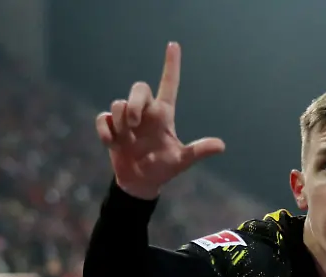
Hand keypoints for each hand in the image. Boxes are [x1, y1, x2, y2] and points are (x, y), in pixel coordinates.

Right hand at [95, 42, 224, 199]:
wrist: (140, 182)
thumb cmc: (163, 168)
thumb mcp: (182, 161)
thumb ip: (198, 151)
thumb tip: (221, 146)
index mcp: (164, 115)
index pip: (169, 84)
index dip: (171, 65)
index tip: (174, 45)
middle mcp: (146, 112)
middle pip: (138, 88)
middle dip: (134, 102)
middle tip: (134, 123)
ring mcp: (127, 119)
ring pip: (118, 103)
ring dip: (121, 122)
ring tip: (127, 139)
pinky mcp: (111, 127)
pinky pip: (103, 117)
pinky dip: (105, 130)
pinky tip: (112, 143)